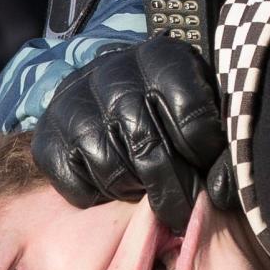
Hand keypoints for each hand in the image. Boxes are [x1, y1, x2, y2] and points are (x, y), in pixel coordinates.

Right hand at [32, 41, 226, 230]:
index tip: (208, 165)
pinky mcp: (47, 135)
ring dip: (135, 192)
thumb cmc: (172, 107)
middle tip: (184, 212)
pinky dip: (99, 197)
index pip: (191, 115)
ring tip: (147, 190)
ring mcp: (74, 102)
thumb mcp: (205, 111)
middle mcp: (113, 72)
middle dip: (173, 190)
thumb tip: (221, 196)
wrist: (115, 91)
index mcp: (162, 57)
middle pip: (149, 148)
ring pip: (112, 169)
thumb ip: (221, 150)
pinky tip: (115, 185)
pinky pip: (76, 184)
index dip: (206, 152)